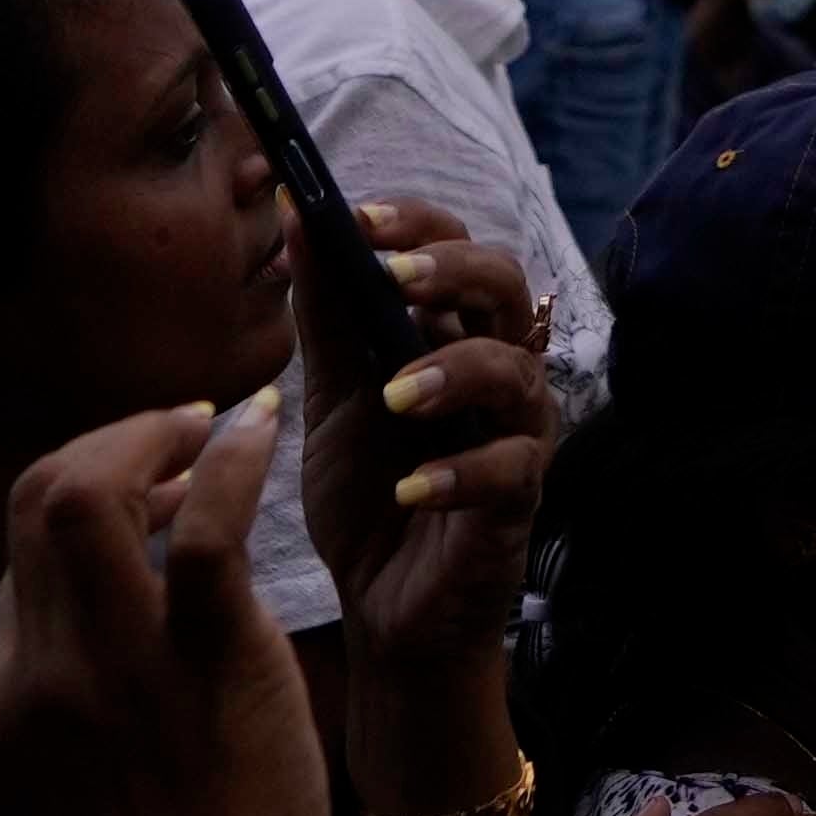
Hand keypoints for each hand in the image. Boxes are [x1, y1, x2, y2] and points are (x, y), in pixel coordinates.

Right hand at [0, 399, 338, 815]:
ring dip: (144, 438)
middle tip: (166, 439)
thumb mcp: (45, 795)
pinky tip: (256, 433)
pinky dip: (230, 463)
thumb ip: (47, 706)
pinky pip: (208, 527)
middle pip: (32, 504)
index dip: (76, 520)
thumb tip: (73, 626)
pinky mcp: (206, 658)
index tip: (141, 506)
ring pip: (87, 495)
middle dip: (97, 450)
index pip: (14, 567)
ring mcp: (115, 663)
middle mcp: (37, 671)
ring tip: (202, 426)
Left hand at [286, 208, 565, 673]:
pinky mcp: (520, 499)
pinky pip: (511, 469)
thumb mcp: (332, 396)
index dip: (417, 225)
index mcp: (452, 331)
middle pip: (506, 284)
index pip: (456, 245)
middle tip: (394, 279)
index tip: (357, 217)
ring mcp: (515, 430)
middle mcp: (496, 367)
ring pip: (517, 370)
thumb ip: (325, 313)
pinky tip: (410, 488)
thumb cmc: (368, 489)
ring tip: (394, 396)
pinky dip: (461, 472)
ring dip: (455, 370)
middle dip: (452, 270)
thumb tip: (296, 212)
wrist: (384, 603)